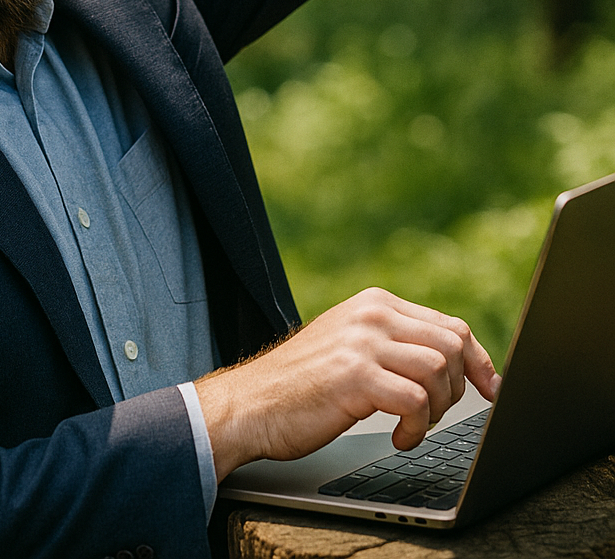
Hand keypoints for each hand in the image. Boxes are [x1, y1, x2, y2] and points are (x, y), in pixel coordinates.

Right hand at [194, 287, 500, 480]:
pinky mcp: (355, 374)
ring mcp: (362, 341)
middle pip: (452, 344)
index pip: (450, 325)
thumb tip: (456, 360)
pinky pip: (416, 399)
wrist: (251, 403)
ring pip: (438, 370)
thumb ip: (395, 342)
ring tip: (411, 426)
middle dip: (456, 389)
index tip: (490, 391)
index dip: (478, 362)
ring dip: (437, 410)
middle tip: (431, 416)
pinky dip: (417, 427)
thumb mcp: (351, 347)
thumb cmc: (303, 385)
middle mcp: (371, 314)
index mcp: (374, 303)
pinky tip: (399, 438)